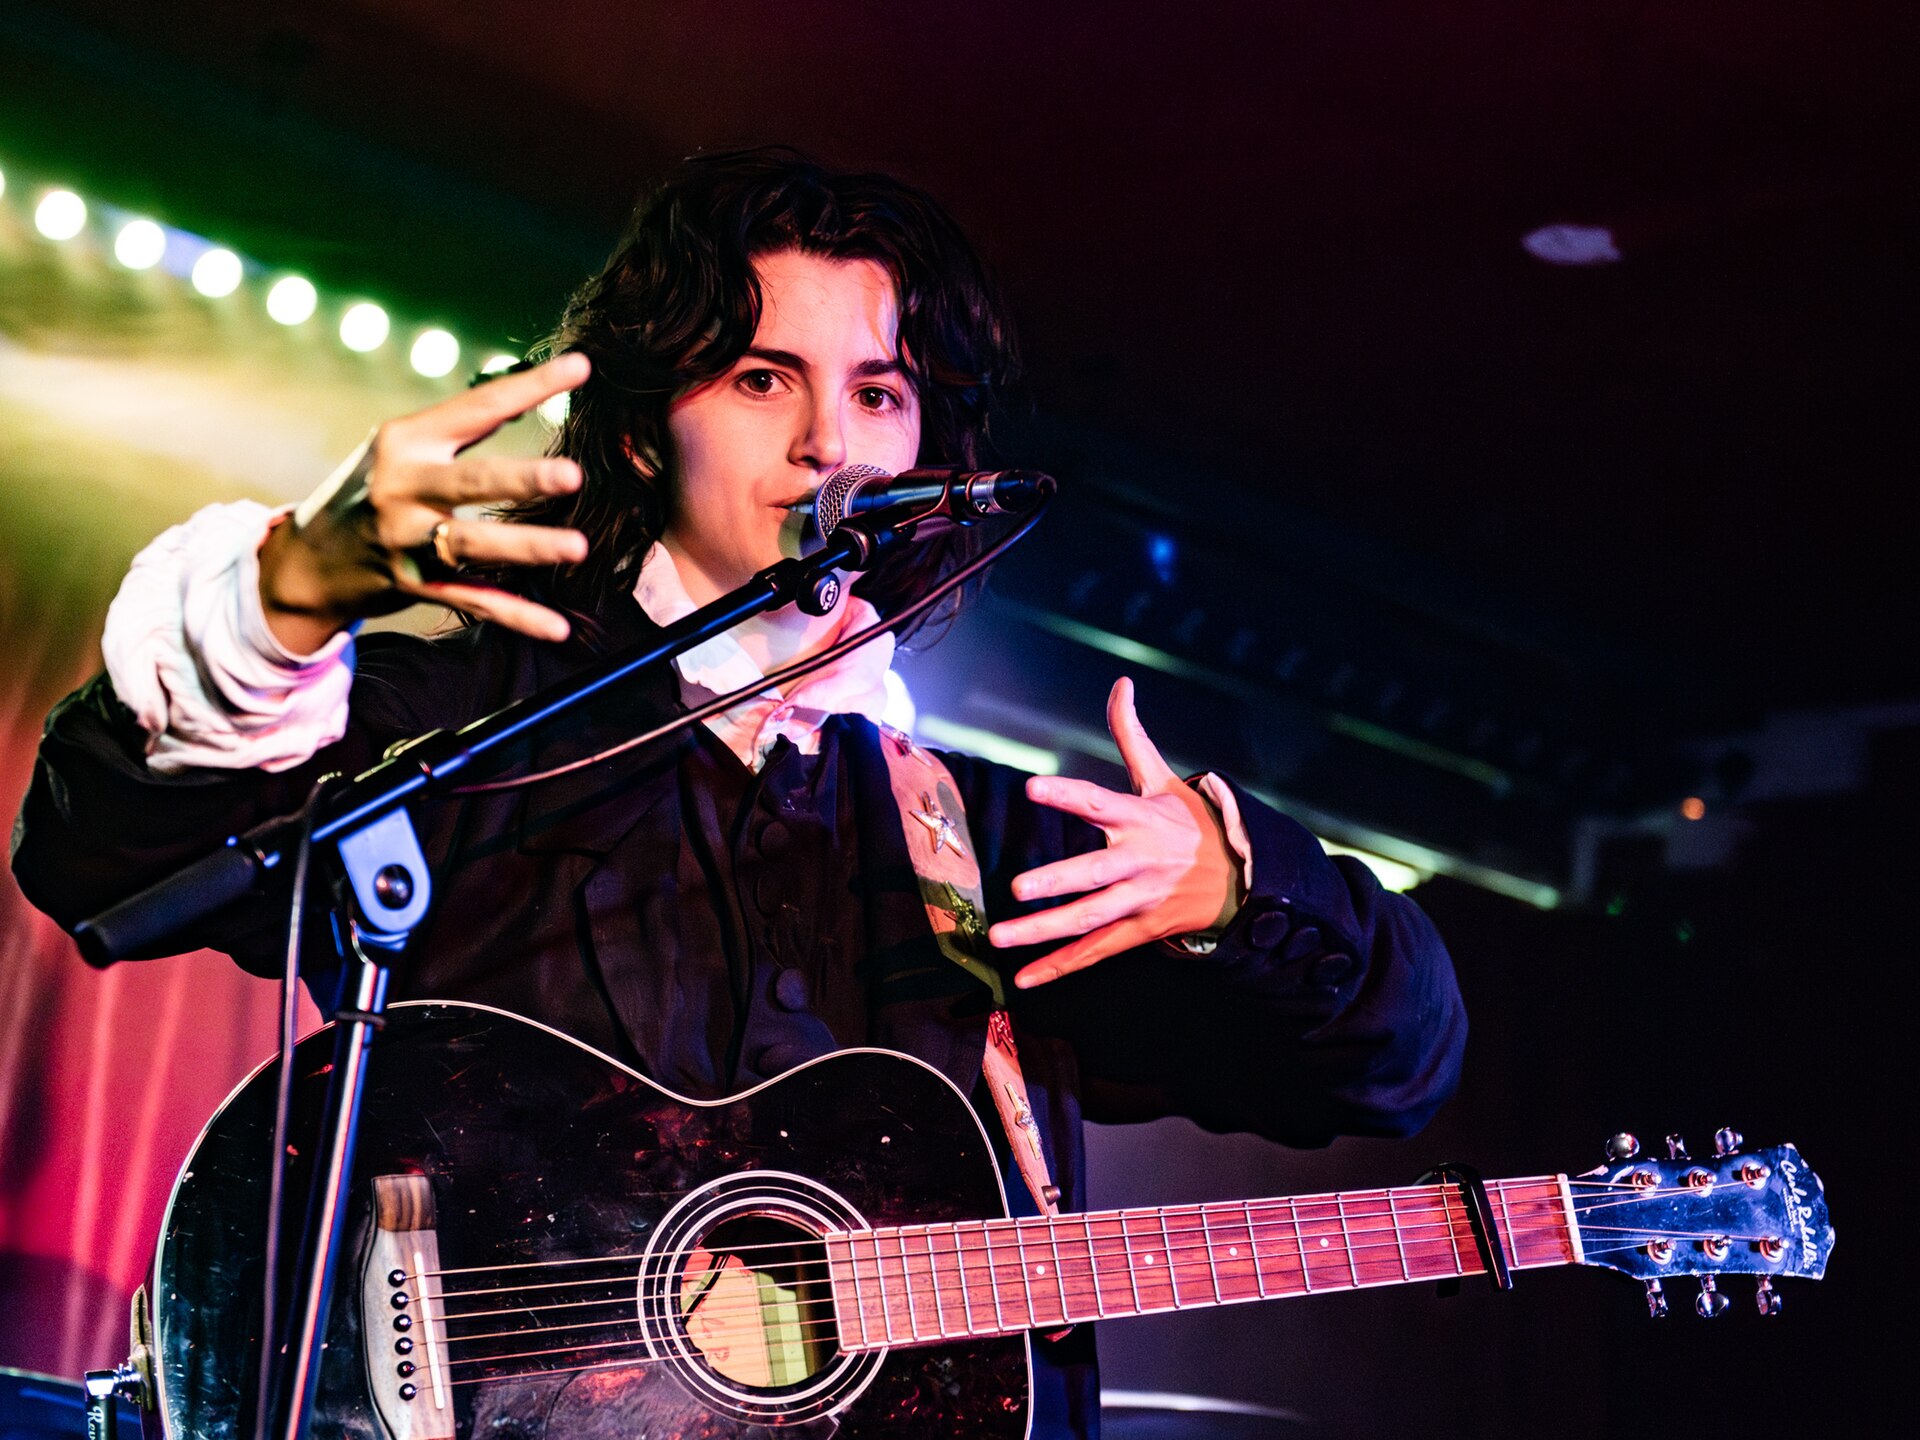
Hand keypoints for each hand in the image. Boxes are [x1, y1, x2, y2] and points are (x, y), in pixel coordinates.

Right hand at [258, 353, 591, 651]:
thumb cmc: (374, 489)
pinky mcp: (411, 585)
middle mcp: (403, 487)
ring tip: (578, 547)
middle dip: (521, 478)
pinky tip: (558, 629)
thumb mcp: (402, 450)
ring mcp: (404, 539)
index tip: (582, 367)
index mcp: (406, 440)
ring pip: (473, 544)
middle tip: (572, 475)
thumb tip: (528, 392)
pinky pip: (472, 600)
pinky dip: (517, 616)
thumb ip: (460, 430)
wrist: (306, 560)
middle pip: (472, 480)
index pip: (477, 407)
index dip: (530, 387)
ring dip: (526, 546)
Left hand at [988, 676, 1241, 987]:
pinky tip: (1023, 977)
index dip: (1068, 795)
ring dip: (1045, 932)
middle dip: (1059, 881)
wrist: (1244, 876)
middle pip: (1095, 873)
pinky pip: (1097, 950)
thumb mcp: (1163, 777)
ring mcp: (1141, 900)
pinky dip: (1061, 966)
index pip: (1099, 802)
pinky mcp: (1142, 930)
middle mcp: (1140, 861)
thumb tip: (1121, 683)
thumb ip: (1131, 734)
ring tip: (1000, 936)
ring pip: (1091, 919)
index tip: (1033, 788)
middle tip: (1018, 887)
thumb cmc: (1189, 821)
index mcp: (1141, 818)